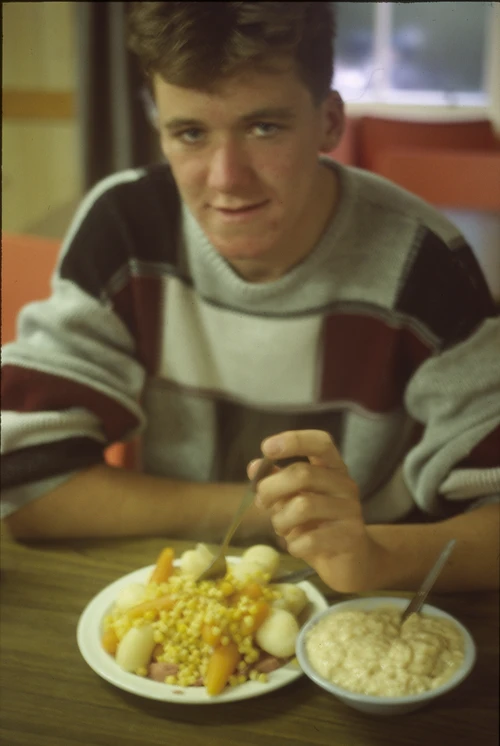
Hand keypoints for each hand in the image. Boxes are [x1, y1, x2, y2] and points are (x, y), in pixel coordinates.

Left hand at [247, 430, 384, 592]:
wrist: (352, 561)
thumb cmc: (319, 525)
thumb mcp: (294, 499)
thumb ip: (276, 482)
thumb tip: (254, 467)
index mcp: (333, 469)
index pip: (320, 443)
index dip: (294, 440)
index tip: (266, 447)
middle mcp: (345, 485)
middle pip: (302, 474)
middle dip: (271, 488)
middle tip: (262, 502)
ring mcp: (351, 511)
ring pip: (303, 506)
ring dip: (280, 520)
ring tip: (282, 529)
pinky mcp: (350, 538)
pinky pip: (309, 539)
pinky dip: (294, 545)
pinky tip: (297, 546)